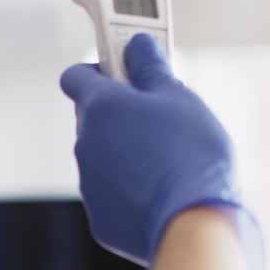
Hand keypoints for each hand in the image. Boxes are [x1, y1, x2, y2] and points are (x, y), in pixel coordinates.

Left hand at [59, 34, 262, 269]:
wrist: (194, 223)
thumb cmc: (190, 155)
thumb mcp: (180, 98)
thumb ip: (152, 68)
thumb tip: (139, 45)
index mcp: (100, 107)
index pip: (76, 75)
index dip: (99, 69)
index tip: (123, 69)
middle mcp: (85, 143)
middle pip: (93, 117)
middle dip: (119, 111)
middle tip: (157, 113)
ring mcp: (89, 183)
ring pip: (102, 156)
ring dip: (125, 150)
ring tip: (167, 157)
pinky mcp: (100, 217)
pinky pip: (111, 192)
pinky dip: (129, 187)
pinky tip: (162, 190)